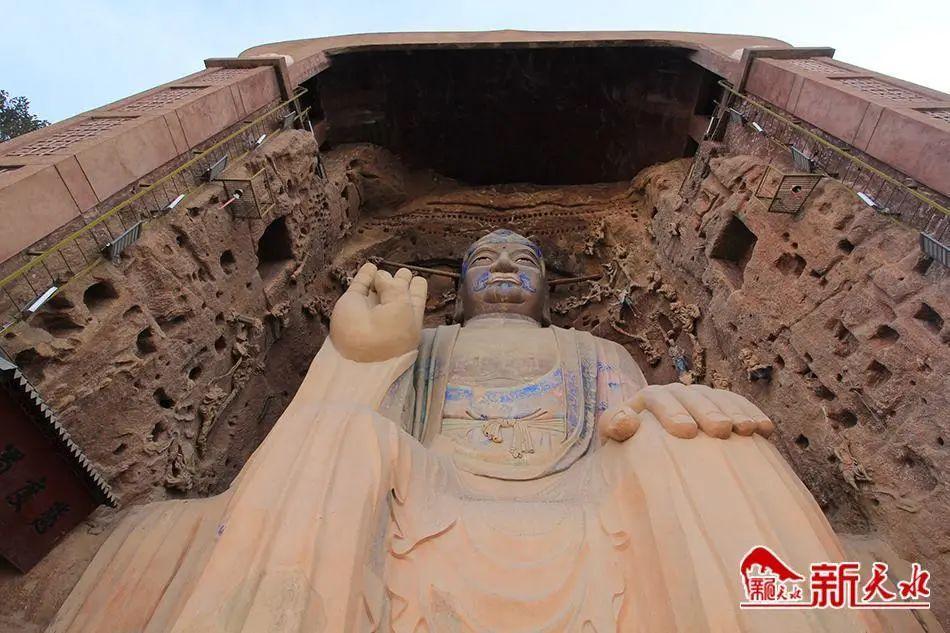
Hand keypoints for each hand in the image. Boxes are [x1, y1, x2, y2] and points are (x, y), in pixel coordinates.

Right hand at [329, 263, 426, 361]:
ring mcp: (370, 307)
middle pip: (398, 291)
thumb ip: (396, 287)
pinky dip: (364, 275)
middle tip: (402, 273)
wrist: (357, 348)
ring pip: (378, 287)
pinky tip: (369, 266)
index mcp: (409, 318)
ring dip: (383, 276)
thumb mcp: (403, 307)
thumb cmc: (389, 330)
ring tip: (384, 271)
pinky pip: (359, 285)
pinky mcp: (352, 303)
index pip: (416, 297)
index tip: (417, 279)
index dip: (417, 286)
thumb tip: (381, 275)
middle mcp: (391, 312)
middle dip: (401, 280)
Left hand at [599, 383, 773, 441]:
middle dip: (707, 411)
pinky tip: (765, 430)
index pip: (656, 398)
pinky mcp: (718, 408)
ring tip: (748, 429)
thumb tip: (627, 420)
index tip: (687, 432)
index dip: (671, 411)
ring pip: (717, 398)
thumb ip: (613, 430)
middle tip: (721, 430)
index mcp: (643, 402)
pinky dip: (751, 415)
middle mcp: (672, 395)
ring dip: (734, 411)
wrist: (642, 459)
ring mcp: (697, 400)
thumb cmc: (627, 458)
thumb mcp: (613, 445)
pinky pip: (737, 406)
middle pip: (691, 396)